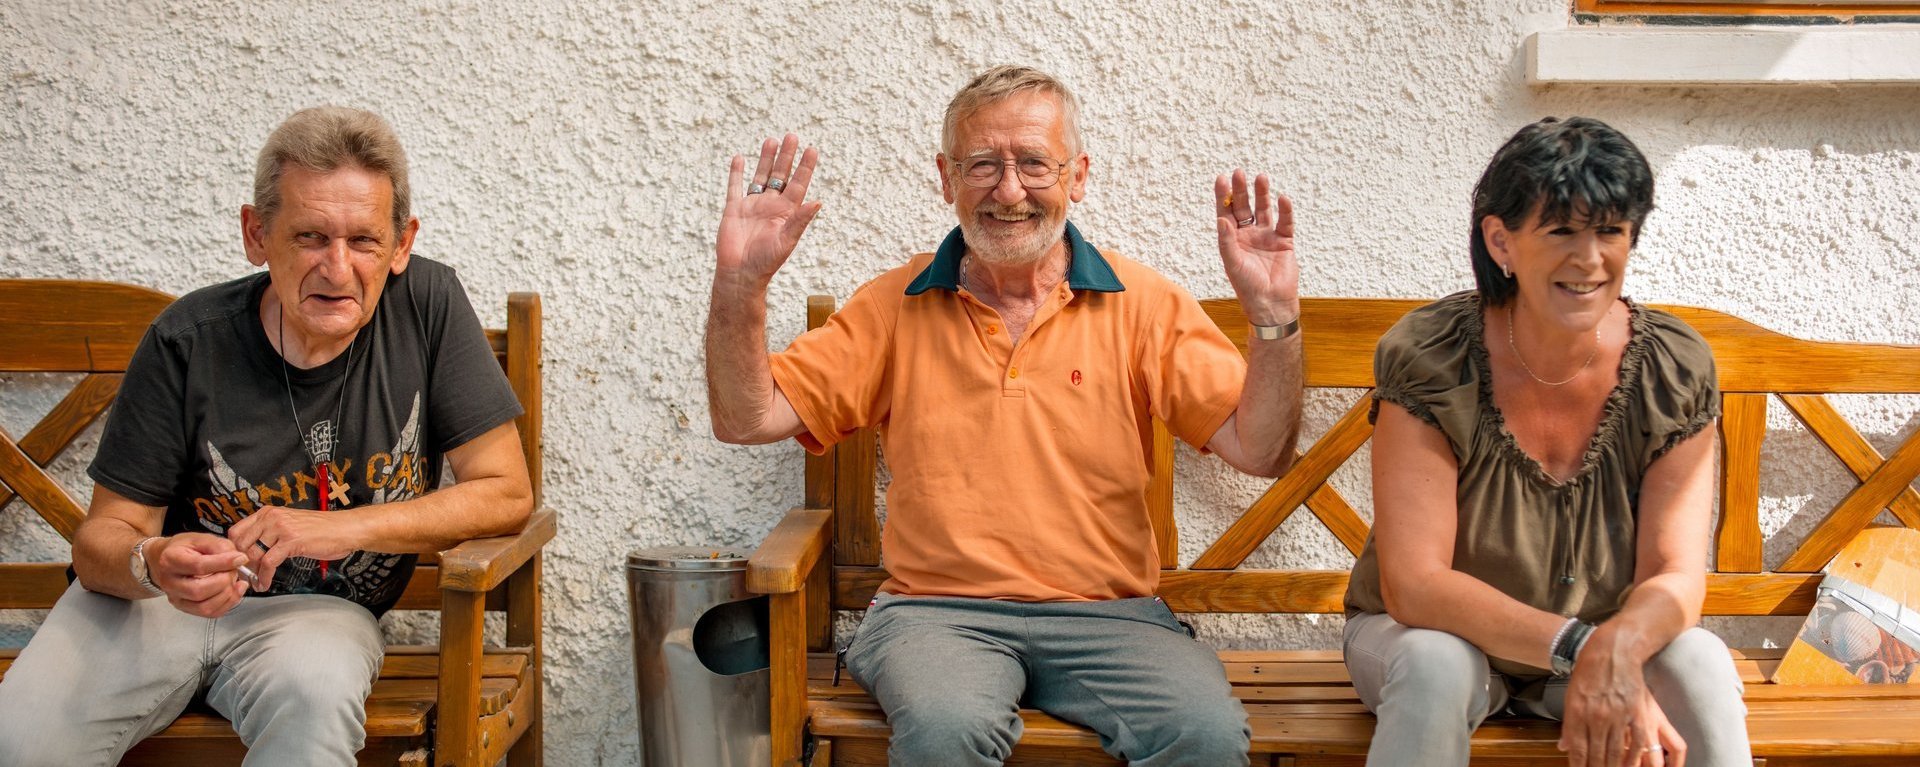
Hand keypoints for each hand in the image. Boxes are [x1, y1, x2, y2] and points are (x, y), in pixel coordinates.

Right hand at [147, 533, 249, 617]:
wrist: (164, 559)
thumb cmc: (183, 548)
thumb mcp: (200, 538)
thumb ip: (220, 546)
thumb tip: (238, 559)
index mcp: (171, 560)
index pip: (198, 566)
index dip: (223, 563)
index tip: (240, 559)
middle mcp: (170, 582)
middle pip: (199, 590)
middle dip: (224, 581)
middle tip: (234, 570)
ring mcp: (176, 598)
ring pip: (205, 606)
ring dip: (228, 594)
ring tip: (234, 580)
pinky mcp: (185, 608)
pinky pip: (209, 613)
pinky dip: (227, 604)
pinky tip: (234, 591)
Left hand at [226, 506, 364, 591]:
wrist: (345, 529)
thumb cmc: (321, 530)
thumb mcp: (289, 525)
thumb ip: (270, 533)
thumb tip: (251, 551)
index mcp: (268, 512)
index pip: (236, 531)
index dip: (233, 550)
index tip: (238, 564)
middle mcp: (271, 517)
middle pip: (240, 544)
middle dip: (240, 564)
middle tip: (245, 577)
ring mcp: (281, 528)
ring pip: (252, 554)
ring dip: (251, 573)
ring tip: (256, 582)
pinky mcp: (291, 541)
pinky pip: (268, 563)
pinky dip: (264, 577)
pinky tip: (266, 583)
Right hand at [715, 134, 823, 288]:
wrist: (740, 273)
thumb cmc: (766, 261)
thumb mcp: (787, 240)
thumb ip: (800, 220)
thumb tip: (818, 201)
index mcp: (787, 212)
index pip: (798, 184)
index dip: (805, 167)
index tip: (812, 149)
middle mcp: (771, 206)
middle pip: (780, 175)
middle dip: (787, 156)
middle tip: (792, 135)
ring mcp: (752, 206)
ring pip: (760, 177)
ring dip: (766, 159)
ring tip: (772, 140)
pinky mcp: (734, 209)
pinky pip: (735, 186)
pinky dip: (737, 173)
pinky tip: (740, 158)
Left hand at [1213, 169, 1300, 325]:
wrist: (1271, 304)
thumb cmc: (1247, 287)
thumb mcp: (1232, 263)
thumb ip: (1226, 241)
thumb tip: (1220, 218)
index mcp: (1232, 239)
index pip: (1226, 213)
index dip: (1224, 196)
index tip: (1222, 179)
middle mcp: (1249, 235)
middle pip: (1244, 207)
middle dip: (1242, 190)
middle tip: (1239, 172)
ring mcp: (1267, 237)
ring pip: (1264, 210)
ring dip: (1262, 194)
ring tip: (1260, 177)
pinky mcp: (1284, 241)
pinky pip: (1285, 222)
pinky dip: (1285, 211)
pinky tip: (1282, 198)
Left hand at [1560, 638, 1684, 766]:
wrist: (1613, 651)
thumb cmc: (1589, 671)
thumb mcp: (1571, 695)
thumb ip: (1569, 724)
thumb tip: (1564, 747)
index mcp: (1577, 712)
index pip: (1577, 749)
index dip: (1578, 766)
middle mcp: (1596, 716)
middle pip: (1596, 754)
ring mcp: (1617, 716)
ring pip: (1615, 752)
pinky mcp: (1636, 713)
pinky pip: (1637, 742)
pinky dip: (1633, 757)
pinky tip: (1630, 765)